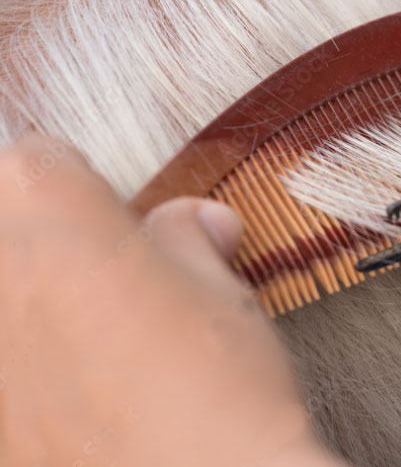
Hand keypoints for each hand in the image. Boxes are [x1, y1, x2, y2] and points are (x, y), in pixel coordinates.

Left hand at [0, 135, 343, 466]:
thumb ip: (188, 242)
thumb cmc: (219, 391)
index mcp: (50, 217)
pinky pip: (7, 373)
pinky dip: (28, 372)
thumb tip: (194, 224)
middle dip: (47, 242)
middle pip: (3, 229)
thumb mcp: (221, 293)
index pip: (39, 160)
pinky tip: (80, 398)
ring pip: (4, 304)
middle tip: (106, 277)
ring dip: (32, 309)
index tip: (115, 212)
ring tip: (93, 345)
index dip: (85, 182)